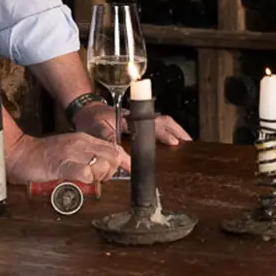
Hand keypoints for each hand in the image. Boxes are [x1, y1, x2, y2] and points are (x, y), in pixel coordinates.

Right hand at [6, 132, 126, 185]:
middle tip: (99, 177)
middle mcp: (80, 143)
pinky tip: (79, 180)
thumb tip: (105, 164)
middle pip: (112, 156)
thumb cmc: (44, 155)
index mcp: (84, 139)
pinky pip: (84, 173)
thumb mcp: (71, 149)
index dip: (124, 161)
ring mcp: (71, 153)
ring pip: (101, 165)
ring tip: (87, 179)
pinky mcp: (62, 165)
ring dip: (99, 176)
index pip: (113, 147)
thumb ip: (87, 154)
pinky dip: (87, 180)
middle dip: (111, 170)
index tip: (129, 169)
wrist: (21, 153)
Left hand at [75, 102, 190, 145]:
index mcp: (129, 117)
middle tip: (188, 144)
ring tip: (186, 143)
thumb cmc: (91, 120)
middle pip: (162, 120)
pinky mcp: (139, 124)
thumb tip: (127, 164)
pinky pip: (157, 126)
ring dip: (175, 131)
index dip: (163, 133)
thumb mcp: (97, 131)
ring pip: (162, 122)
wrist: (86, 110)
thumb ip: (111, 144)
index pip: (151, 123)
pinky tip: (173, 142)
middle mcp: (137, 117)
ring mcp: (139, 119)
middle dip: (177, 131)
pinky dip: (168, 131)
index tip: (173, 142)